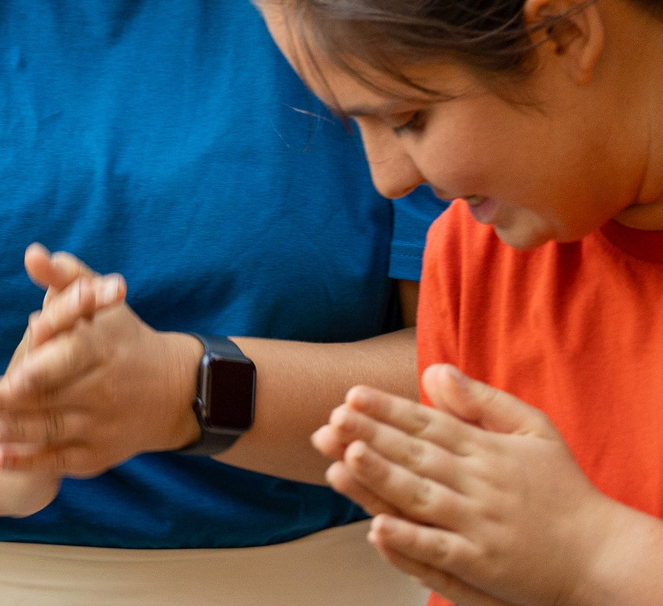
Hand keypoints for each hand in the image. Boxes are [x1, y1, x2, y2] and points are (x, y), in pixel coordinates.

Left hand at [0, 244, 193, 476]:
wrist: (177, 392)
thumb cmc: (124, 337)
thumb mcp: (102, 302)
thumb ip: (65, 277)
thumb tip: (32, 254)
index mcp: (102, 350)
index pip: (71, 358)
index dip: (44, 368)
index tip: (15, 375)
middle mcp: (103, 390)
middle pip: (51, 397)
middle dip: (6, 402)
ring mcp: (102, 426)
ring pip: (53, 430)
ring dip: (16, 432)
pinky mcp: (100, 454)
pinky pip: (62, 460)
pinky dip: (32, 462)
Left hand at [315, 365, 662, 605]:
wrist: (602, 555)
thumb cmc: (563, 491)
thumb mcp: (534, 431)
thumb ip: (483, 401)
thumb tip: (434, 371)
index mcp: (487, 451)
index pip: (429, 425)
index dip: (388, 410)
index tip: (352, 395)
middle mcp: (479, 484)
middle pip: (417, 456)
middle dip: (371, 436)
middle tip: (332, 420)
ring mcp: (479, 524)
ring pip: (421, 497)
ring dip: (382, 478)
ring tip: (344, 459)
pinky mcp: (482, 563)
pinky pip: (439, 550)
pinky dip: (409, 540)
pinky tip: (378, 528)